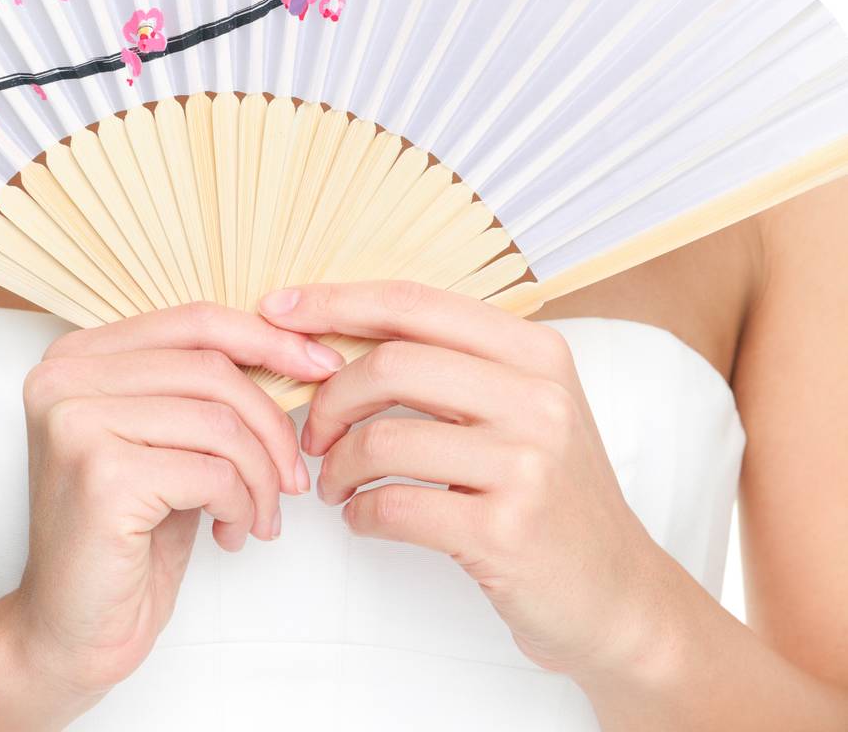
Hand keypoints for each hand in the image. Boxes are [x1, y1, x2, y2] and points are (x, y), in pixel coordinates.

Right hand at [5, 301, 342, 699]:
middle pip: (213, 369)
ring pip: (219, 421)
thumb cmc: (128, 537)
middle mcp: (65, 377)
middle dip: (272, 425)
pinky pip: (211, 472)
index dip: (268, 340)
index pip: (195, 320)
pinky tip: (230, 535)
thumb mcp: (166, 442)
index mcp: (78, 355)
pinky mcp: (101, 476)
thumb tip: (301, 351)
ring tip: (258, 516)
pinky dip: (240, 506)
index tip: (322, 368)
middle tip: (293, 478)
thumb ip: (202, 388)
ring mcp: (77, 423)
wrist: (69, 634)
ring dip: (259, 476)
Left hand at [257, 278, 668, 679]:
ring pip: (385, 438)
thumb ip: (454, 364)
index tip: (278, 310)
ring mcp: (526, 464)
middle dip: (330, 396)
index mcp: (536, 351)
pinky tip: (363, 518)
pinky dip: (361, 513)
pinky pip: (396, 506)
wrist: (619, 596)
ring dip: (338, 464)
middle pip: (392, 363)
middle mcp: (537, 397)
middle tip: (312, 431)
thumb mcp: (527, 407)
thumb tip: (339, 333)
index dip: (337, 302)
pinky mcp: (505, 531)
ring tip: (334, 483)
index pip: (416, 303)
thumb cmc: (555, 494)